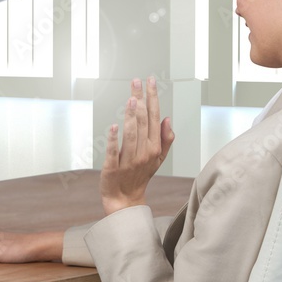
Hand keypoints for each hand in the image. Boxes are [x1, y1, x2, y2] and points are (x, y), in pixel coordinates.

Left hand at [99, 77, 174, 215]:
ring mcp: (129, 160)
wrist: (126, 199)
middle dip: (141, 100)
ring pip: (131, 135)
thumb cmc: (140, 176)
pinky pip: (114, 152)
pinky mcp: (113, 168)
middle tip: (137, 81)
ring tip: (132, 98)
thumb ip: (165, 139)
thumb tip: (168, 119)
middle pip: (143, 122)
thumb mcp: (158, 158)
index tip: (150, 81)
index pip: (155, 118)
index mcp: (154, 148)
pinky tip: (113, 126)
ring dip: (132, 116)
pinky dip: (114, 140)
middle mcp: (144, 152)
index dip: (153, 98)